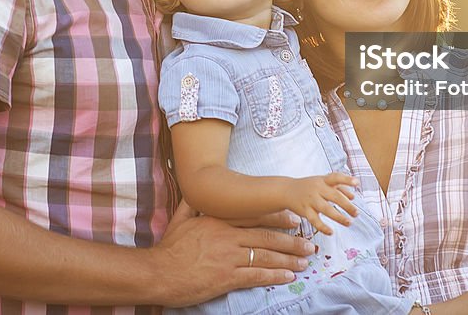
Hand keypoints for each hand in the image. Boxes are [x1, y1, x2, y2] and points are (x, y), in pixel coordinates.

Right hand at [152, 202, 314, 307]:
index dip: (277, 218)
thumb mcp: (180, 220)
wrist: (159, 272)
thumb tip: (195, 191)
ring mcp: (229, 257)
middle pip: (266, 237)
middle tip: (308, 244)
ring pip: (266, 256)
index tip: (294, 220)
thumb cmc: (169, 248)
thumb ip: (191, 205)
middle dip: (291, 241)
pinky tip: (288, 276)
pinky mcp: (228, 277)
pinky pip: (257, 275)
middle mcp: (228, 237)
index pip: (254, 217)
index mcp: (219, 221)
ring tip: (304, 261)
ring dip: (288, 259)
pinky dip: (275, 275)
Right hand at [280, 173, 358, 235]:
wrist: (287, 190)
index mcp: (323, 180)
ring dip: (339, 217)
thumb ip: (339, 187)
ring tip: (349, 223)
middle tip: (356, 213)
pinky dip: (323, 227)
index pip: (336, 177)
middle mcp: (317, 189)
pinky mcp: (305, 211)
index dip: (346, 179)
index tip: (357, 183)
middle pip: (334, 196)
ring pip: (326, 209)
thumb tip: (353, 197)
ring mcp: (311, 200)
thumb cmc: (309, 186)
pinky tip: (331, 232)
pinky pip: (315, 220)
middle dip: (347, 205)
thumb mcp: (323, 182)